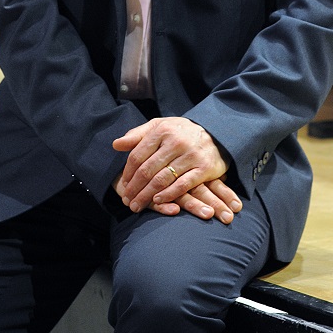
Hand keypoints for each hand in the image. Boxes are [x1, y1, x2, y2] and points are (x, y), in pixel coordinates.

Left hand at [112, 117, 241, 221]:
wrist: (216, 132)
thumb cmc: (181, 131)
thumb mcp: (160, 126)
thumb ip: (137, 135)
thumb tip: (115, 145)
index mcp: (162, 130)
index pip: (138, 155)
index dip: (128, 173)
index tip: (123, 185)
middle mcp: (176, 141)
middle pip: (148, 170)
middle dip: (135, 188)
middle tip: (127, 202)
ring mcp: (191, 155)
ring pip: (163, 179)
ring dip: (147, 195)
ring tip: (138, 205)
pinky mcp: (204, 168)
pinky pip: (183, 185)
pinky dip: (169, 195)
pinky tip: (158, 201)